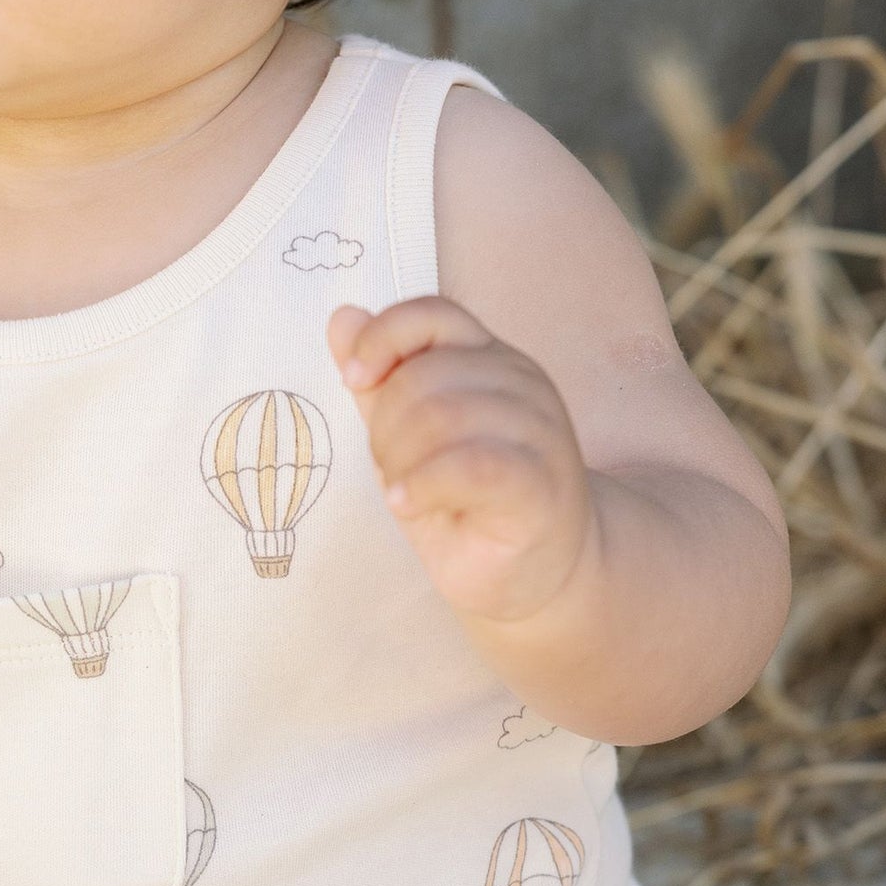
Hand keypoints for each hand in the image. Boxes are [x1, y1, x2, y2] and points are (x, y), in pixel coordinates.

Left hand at [328, 296, 593, 624]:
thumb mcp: (410, 436)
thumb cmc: (468, 501)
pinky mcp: (542, 484)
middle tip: (389, 469)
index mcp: (490, 359)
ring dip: (402, 461)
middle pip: (426, 375)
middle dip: (385, 426)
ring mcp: (540, 431)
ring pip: (445, 416)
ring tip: (404, 492)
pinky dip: (425, 484)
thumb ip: (381, 379)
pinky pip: (473, 466)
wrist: (538, 571)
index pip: (434, 315)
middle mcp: (522, 383)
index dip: (383, 338)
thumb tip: (343, 317)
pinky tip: (407, 503)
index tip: (354, 379)